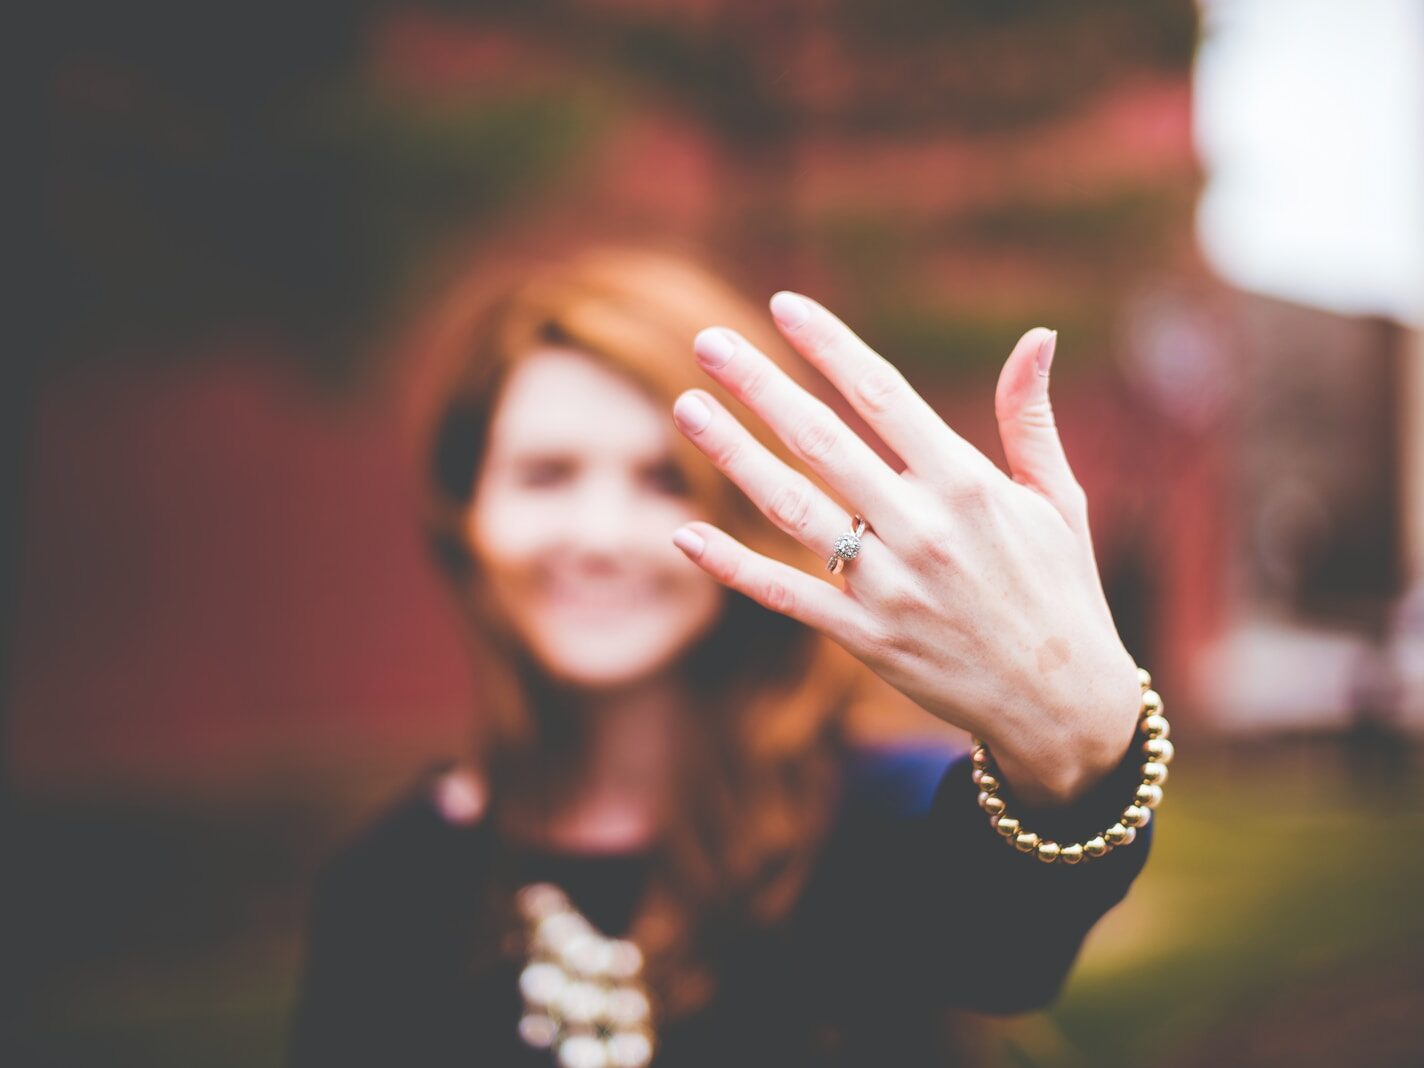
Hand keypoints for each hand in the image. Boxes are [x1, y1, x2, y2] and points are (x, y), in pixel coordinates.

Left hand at [669, 291, 1141, 807]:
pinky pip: (788, 595)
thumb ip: (1029, 419)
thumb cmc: (1061, 591)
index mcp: (969, 484)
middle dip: (761, 387)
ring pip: (792, 509)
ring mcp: (889, 587)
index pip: (884, 396)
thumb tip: (1036, 335)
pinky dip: (734, 567)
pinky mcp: (866, 639)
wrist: (1063, 706)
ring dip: (734, 456)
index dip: (829, 346)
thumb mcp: (1059, 500)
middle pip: (822, 441)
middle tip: (709, 344)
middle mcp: (923, 529)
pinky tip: (685, 534)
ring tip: (687, 409)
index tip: (784, 305)